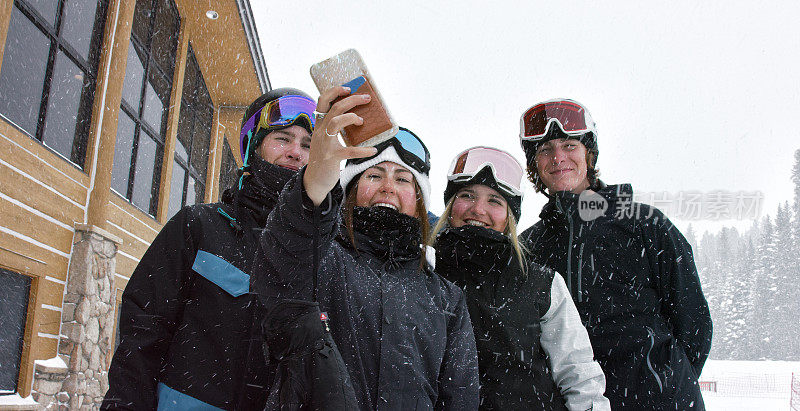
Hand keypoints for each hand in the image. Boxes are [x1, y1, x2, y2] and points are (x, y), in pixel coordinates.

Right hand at [304, 86, 376, 205]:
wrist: (314, 180)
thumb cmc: (324, 158)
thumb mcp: (325, 140)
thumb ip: (334, 129)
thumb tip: (357, 118)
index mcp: (319, 126)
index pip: (322, 101)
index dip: (334, 91)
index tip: (348, 88)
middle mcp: (320, 131)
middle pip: (334, 108)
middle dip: (351, 100)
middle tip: (366, 98)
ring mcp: (325, 144)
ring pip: (336, 122)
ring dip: (352, 117)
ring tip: (362, 121)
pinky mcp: (332, 157)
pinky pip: (349, 151)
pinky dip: (363, 150)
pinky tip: (373, 150)